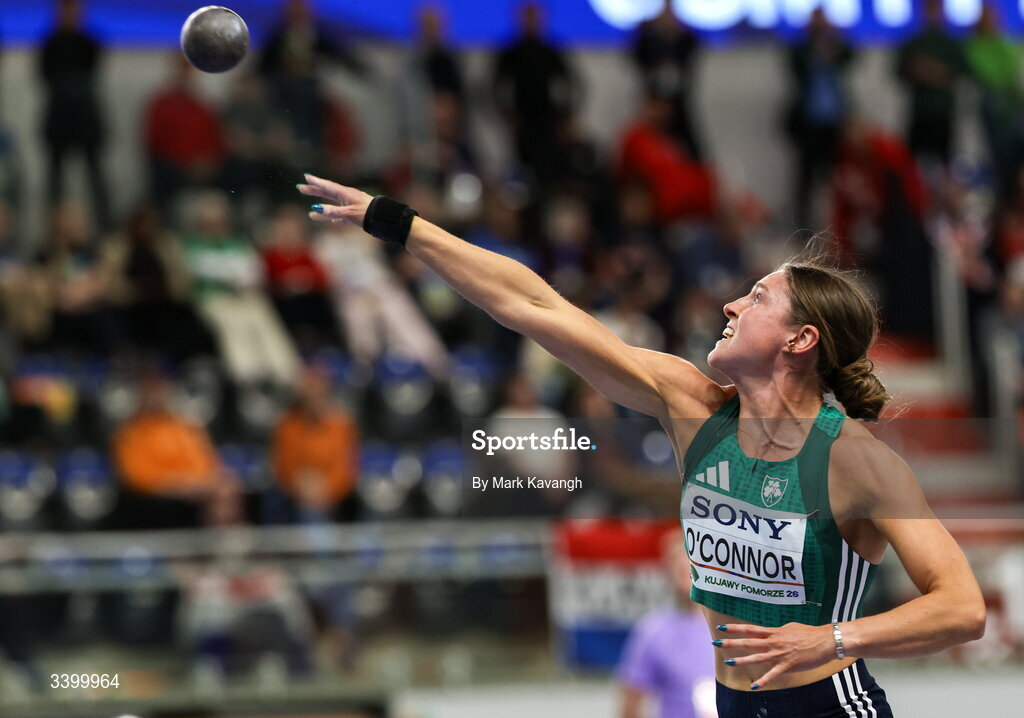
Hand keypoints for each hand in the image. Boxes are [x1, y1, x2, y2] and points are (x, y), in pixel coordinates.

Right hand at [297, 174, 372, 226]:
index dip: (316, 182)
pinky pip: (342, 215)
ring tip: (311, 210)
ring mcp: (351, 205)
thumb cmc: (367, 214)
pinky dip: (335, 217)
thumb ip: (332, 211)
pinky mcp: (356, 215)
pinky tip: (332, 221)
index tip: (306, 176)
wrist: (384, 219)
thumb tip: (316, 209)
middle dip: (314, 191)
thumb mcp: (348, 213)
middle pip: (328, 193)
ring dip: (322, 206)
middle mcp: (347, 197)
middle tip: (301, 188)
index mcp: (344, 193)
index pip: (327, 186)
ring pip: (333, 204)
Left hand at [715, 622, 835, 688]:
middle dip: (731, 642)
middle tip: (715, 642)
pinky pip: (773, 674)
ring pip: (757, 657)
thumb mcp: (790, 627)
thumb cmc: (809, 633)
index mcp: (774, 632)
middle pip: (749, 642)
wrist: (826, 641)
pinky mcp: (788, 666)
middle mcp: (774, 642)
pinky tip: (754, 686)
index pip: (750, 629)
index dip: (735, 628)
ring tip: (728, 662)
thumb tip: (771, 631)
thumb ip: (777, 631)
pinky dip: (763, 681)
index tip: (722, 628)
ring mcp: (780, 654)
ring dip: (742, 660)